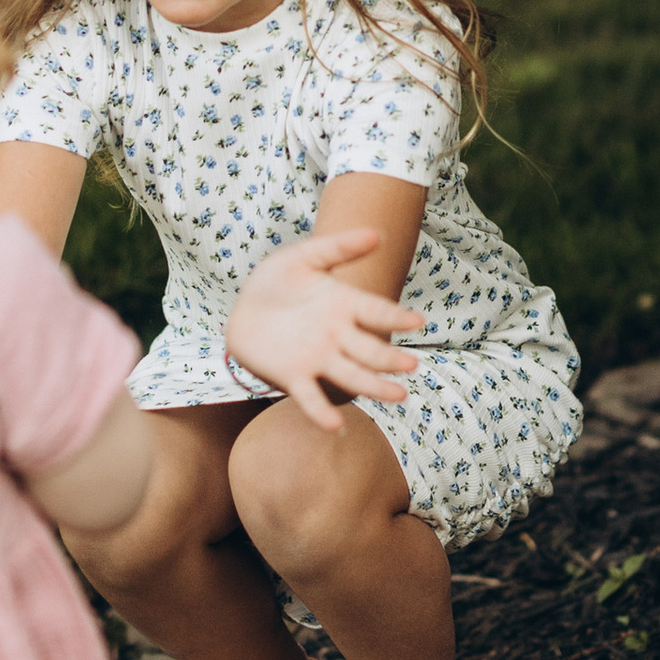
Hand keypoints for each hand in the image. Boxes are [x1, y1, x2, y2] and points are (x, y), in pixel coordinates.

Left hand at [222, 227, 423, 429]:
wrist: (243, 308)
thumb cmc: (277, 280)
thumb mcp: (304, 257)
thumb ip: (338, 247)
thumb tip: (376, 233)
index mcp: (344, 305)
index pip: (375, 312)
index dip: (395, 317)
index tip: (416, 321)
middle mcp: (337, 336)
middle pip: (369, 350)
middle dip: (390, 359)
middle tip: (411, 365)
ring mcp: (318, 358)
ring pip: (350, 376)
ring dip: (374, 386)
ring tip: (398, 395)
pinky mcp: (293, 376)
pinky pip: (310, 398)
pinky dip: (322, 414)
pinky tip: (335, 426)